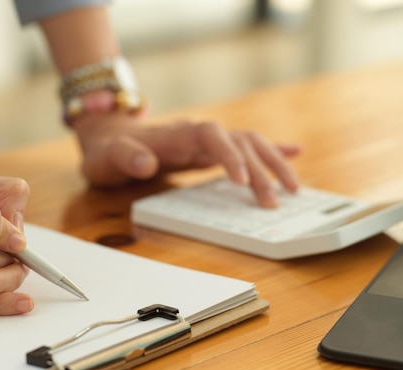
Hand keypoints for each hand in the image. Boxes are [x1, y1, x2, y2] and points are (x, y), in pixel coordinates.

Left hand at [73, 113, 301, 206]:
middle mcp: (197, 134)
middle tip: (275, 201)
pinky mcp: (209, 150)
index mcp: (176, 135)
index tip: (241, 182)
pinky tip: (295, 152)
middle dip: (260, 170)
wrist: (108, 137)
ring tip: (294, 186)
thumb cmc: (107, 151)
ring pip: (249, 144)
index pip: (211, 137)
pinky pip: (244, 147)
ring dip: (273, 162)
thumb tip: (147, 163)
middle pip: (238, 142)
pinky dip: (270, 150)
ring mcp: (205, 141)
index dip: (229, 156)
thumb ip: (126, 158)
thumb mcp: (107, 158)